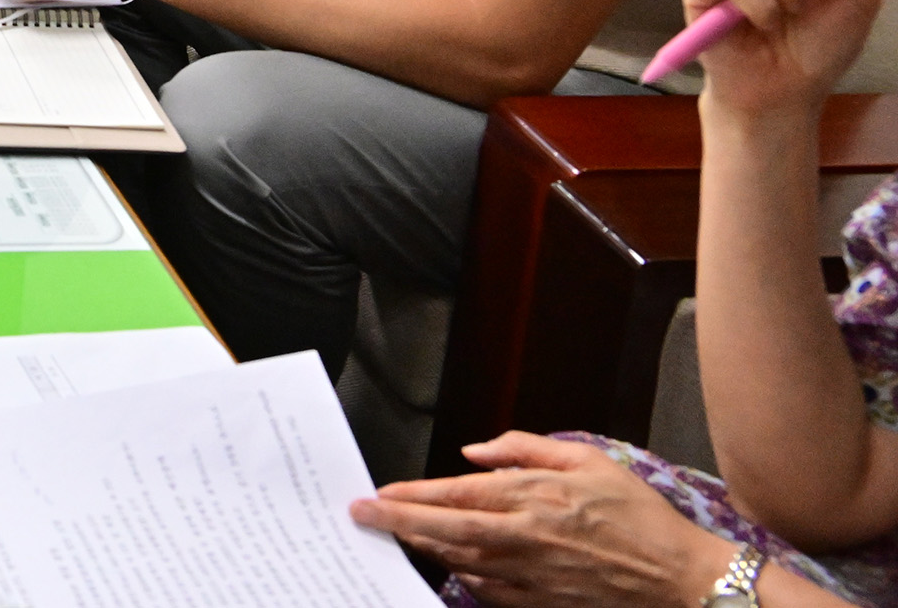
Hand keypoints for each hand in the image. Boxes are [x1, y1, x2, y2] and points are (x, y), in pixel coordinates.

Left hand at [350, 432, 731, 606]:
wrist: (679, 578)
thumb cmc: (638, 516)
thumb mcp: (587, 460)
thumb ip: (525, 448)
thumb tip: (474, 452)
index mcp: (534, 498)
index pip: (456, 495)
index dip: (412, 496)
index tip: (378, 494)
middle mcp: (524, 538)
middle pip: (445, 532)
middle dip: (398, 523)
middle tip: (362, 518)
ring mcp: (530, 576)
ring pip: (459, 563)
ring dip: (424, 549)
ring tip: (396, 536)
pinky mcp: (540, 603)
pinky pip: (487, 592)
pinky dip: (461, 577)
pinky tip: (448, 565)